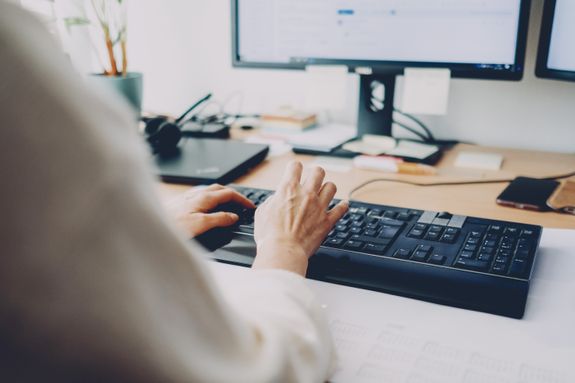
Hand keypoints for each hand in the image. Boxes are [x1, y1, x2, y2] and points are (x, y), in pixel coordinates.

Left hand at [166, 184, 254, 237]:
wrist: (151, 225)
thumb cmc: (172, 226)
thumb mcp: (201, 224)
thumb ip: (219, 219)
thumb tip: (233, 216)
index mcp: (204, 198)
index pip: (229, 193)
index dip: (242, 199)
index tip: (250, 206)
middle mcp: (196, 194)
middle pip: (221, 189)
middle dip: (234, 195)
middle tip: (243, 204)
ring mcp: (188, 197)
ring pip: (210, 191)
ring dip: (222, 195)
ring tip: (229, 204)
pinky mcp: (181, 202)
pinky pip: (201, 196)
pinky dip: (211, 199)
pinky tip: (208, 206)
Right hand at [253, 161, 348, 275]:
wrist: (283, 251)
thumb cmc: (270, 235)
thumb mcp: (263, 212)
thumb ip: (272, 201)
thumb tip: (277, 199)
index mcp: (288, 189)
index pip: (295, 166)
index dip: (294, 167)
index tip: (295, 171)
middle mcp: (306, 194)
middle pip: (318, 172)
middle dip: (315, 174)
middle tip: (313, 179)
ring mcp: (319, 207)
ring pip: (331, 187)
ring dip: (328, 188)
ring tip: (324, 193)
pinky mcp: (327, 221)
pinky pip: (341, 209)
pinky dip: (342, 206)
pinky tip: (342, 206)